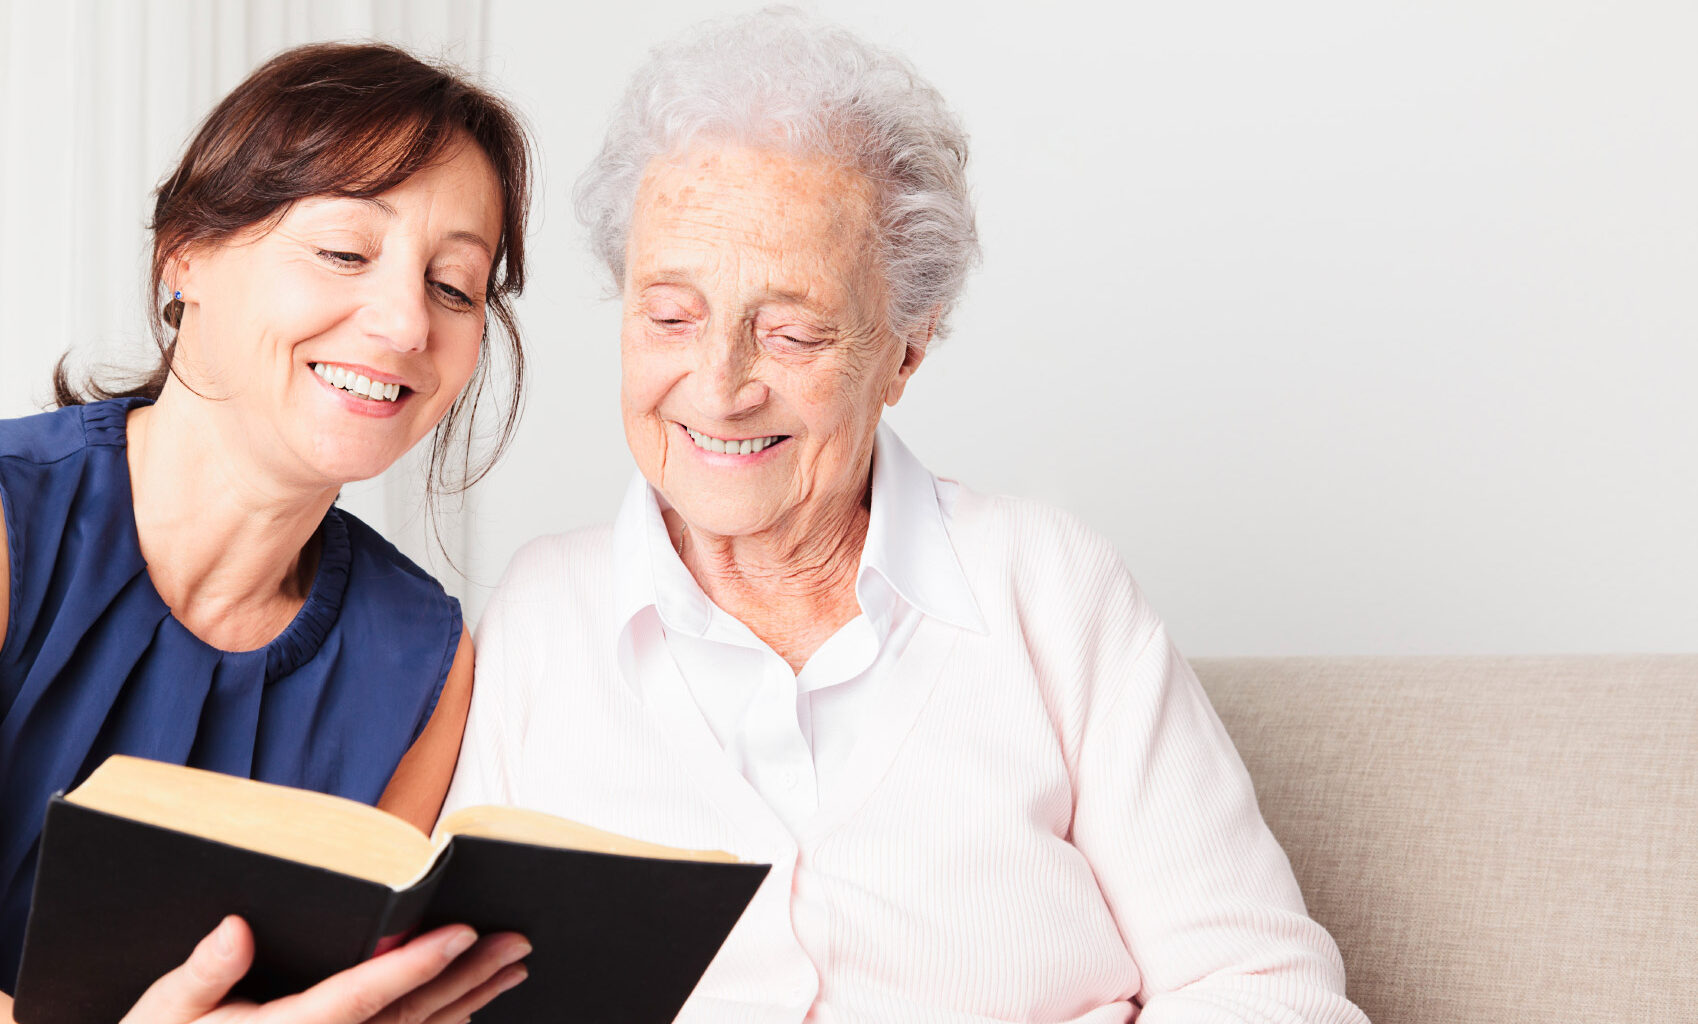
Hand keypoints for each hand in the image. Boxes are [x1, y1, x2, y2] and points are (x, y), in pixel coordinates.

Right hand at [118, 916, 527, 1023]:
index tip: (462, 934)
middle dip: (468, 977)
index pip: (363, 996)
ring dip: (468, 1000)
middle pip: (408, 1016)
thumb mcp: (161, 1016)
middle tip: (519, 941)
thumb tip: (236, 928)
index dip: (415, 964)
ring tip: (514, 968)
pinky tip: (469, 1011)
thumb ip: (202, 974)